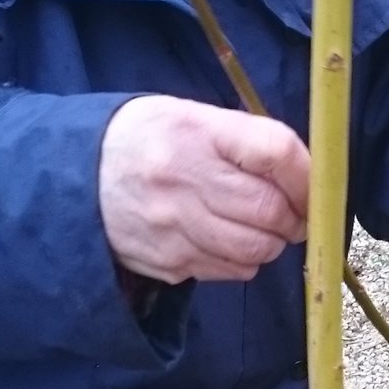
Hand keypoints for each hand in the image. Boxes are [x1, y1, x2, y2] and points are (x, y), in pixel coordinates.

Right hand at [99, 95, 309, 283]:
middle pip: (269, 210)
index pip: (274, 152)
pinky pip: (230, 271)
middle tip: (293, 214)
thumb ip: (245, 141)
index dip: (306, 176)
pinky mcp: (168, 262)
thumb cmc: (146, 141)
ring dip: (271, 242)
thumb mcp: (189, 117)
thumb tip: (307, 178)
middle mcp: (182, 180)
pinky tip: (227, 240)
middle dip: (294, 218)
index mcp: (193, 131)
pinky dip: (242, 260)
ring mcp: (173, 227)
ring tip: (259, 227)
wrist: (73, 178)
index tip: (315, 188)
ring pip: (255, 249)